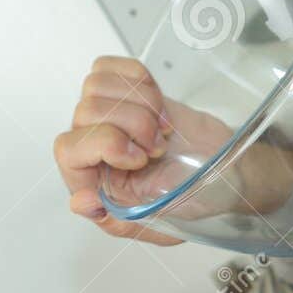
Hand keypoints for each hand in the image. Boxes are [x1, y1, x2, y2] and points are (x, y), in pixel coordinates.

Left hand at [53, 55, 193, 244]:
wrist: (223, 175)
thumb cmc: (191, 199)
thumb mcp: (159, 224)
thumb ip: (117, 220)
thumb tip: (81, 202)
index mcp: (93, 184)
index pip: (68, 150)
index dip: (105, 144)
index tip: (140, 158)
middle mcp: (91, 148)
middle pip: (86, 111)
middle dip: (134, 124)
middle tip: (160, 147)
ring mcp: (105, 118)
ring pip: (95, 86)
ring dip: (140, 102)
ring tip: (161, 129)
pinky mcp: (121, 93)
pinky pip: (108, 68)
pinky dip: (140, 80)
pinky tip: (158, 107)